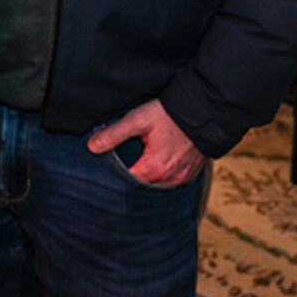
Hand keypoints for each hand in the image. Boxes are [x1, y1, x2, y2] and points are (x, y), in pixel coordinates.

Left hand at [87, 99, 206, 187]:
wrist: (204, 111)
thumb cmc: (170, 114)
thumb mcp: (138, 120)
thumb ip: (114, 134)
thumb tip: (92, 146)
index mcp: (154, 168)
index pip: (127, 181)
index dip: (115, 174)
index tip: (108, 165)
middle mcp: (169, 179)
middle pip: (142, 185)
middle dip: (130, 175)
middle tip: (122, 161)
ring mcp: (182, 178)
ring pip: (157, 185)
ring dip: (147, 176)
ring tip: (138, 161)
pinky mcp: (191, 173)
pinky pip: (171, 181)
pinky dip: (161, 175)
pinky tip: (155, 161)